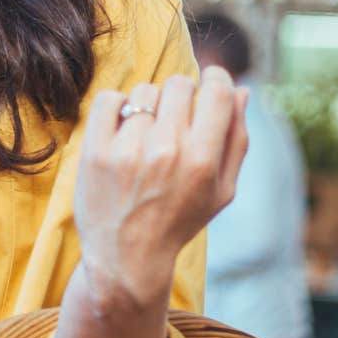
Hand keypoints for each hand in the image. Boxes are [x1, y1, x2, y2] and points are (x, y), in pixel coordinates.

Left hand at [72, 66, 249, 310]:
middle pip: (179, 85)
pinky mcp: (95, 151)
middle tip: (175, 119)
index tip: (209, 83)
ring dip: (149, 106)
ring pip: (144, 91)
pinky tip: (122, 130)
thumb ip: (236, 140)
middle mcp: (166, 151)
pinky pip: (109, 99)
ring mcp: (127, 150)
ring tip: (146, 134)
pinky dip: (117, 107)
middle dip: (181, 96)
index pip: (216, 91)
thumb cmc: (179, 221)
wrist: (125, 257)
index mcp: (202, 160)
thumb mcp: (221, 190)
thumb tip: (242, 91)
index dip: (216, 79)